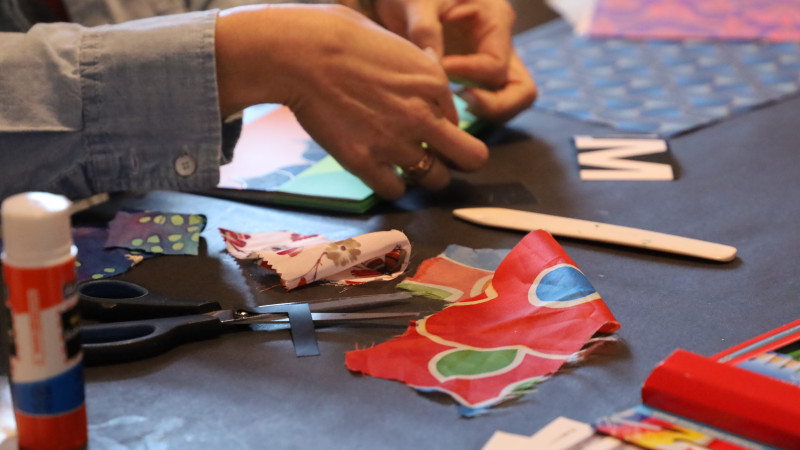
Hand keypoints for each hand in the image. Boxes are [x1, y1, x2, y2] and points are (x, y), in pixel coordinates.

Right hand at [215, 5, 487, 199]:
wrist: (301, 53)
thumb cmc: (341, 38)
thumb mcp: (398, 45)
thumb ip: (420, 74)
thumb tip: (429, 95)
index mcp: (434, 83)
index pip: (456, 122)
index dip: (439, 126)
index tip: (419, 125)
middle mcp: (423, 116)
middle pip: (471, 158)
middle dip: (458, 161)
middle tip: (439, 159)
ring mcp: (395, 142)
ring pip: (436, 180)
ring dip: (424, 176)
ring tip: (404, 166)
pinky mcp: (365, 162)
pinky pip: (395, 192)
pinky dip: (390, 186)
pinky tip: (378, 172)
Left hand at [359, 0, 536, 121]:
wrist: (401, 0)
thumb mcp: (418, 3)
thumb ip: (425, 31)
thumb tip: (436, 67)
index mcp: (496, 19)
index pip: (496, 65)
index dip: (468, 74)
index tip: (439, 69)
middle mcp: (501, 43)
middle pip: (522, 90)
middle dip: (494, 105)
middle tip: (460, 101)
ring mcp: (492, 61)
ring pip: (511, 101)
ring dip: (486, 111)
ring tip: (453, 107)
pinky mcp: (477, 76)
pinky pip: (489, 102)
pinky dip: (473, 111)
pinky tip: (445, 106)